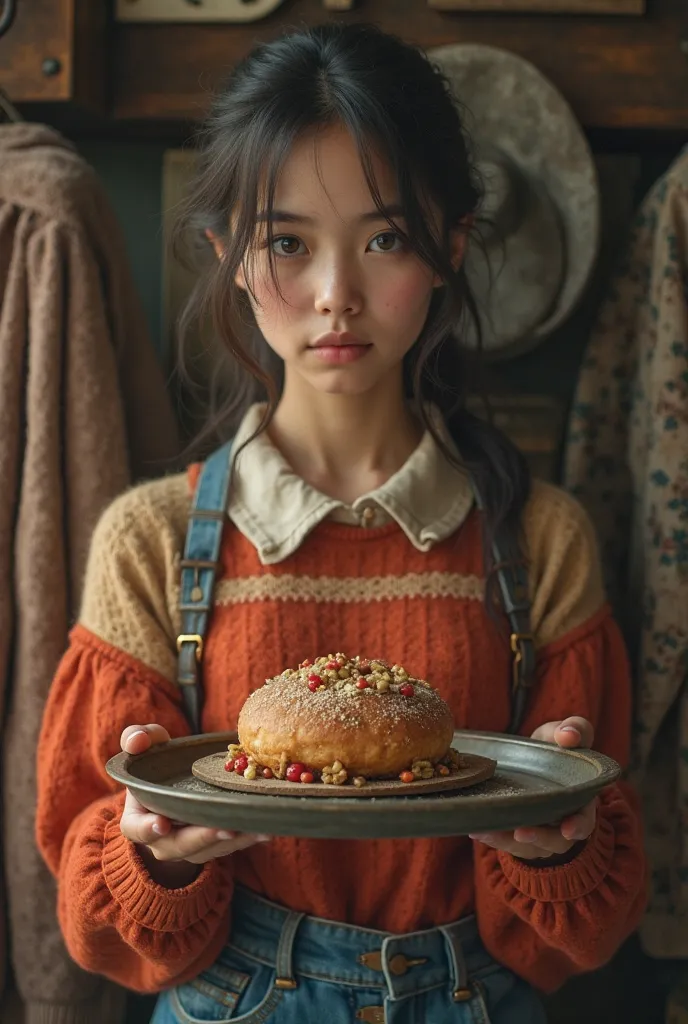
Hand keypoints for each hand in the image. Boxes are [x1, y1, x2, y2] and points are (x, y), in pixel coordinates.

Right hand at [120, 724, 270, 886]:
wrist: (174, 786)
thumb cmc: (156, 765)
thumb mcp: (145, 748)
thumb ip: (137, 739)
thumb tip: (137, 741)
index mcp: (138, 819)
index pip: (137, 829)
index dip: (147, 828)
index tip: (162, 823)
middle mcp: (162, 841)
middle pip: (180, 845)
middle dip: (204, 838)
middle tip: (226, 828)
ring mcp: (189, 847)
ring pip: (210, 849)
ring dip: (235, 841)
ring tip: (258, 828)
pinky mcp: (213, 846)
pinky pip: (230, 847)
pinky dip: (248, 839)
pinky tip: (266, 830)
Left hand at [469, 716, 596, 860]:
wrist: (531, 759)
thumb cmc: (553, 747)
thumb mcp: (563, 734)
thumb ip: (574, 729)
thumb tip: (568, 736)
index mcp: (579, 802)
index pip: (584, 820)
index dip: (579, 826)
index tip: (569, 829)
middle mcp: (561, 823)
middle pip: (555, 840)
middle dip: (539, 838)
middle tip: (521, 833)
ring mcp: (539, 832)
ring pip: (527, 846)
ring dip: (507, 840)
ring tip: (486, 830)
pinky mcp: (517, 835)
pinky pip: (507, 842)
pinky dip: (492, 837)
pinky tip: (476, 829)